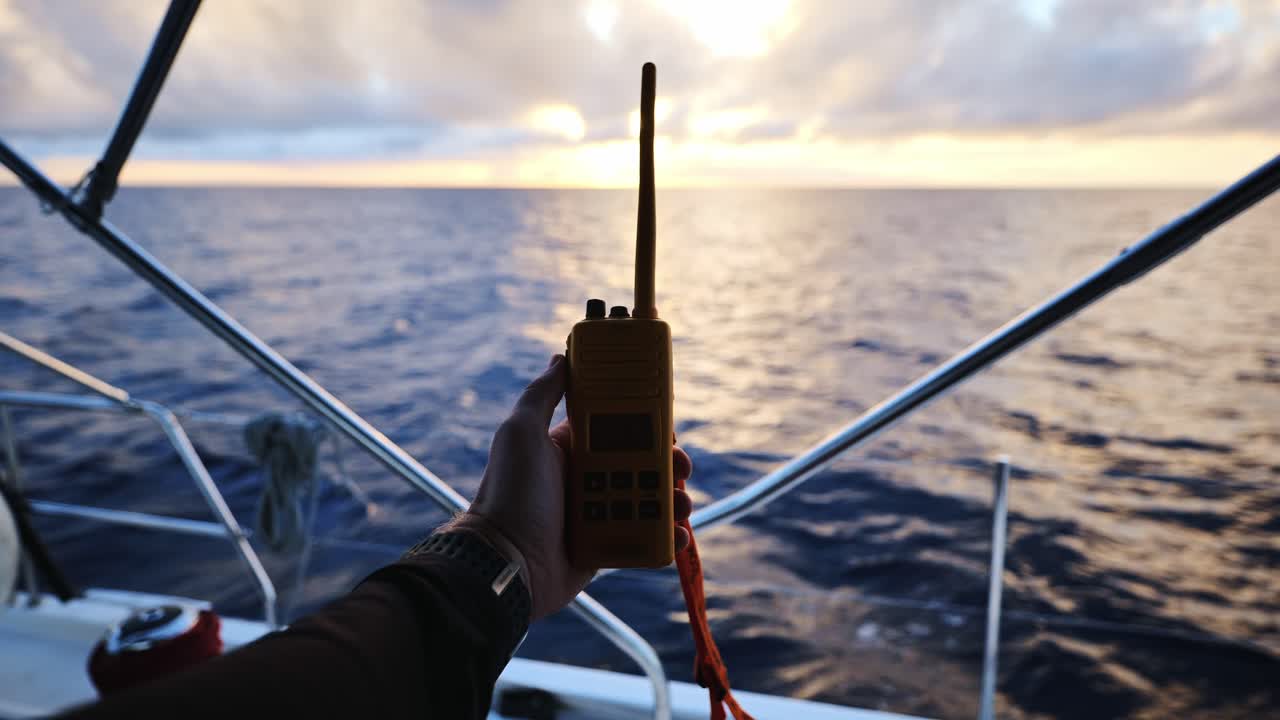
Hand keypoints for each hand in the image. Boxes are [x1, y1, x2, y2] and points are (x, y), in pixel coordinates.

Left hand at [459, 354, 692, 619]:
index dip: (647, 418)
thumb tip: (560, 356)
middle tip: (679, 464)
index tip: (667, 419)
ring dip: (674, 498)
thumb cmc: (509, 494)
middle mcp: (588, 476)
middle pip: (645, 460)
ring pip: (652, 497)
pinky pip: (647, 536)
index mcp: (571, 447)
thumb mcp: (520, 433)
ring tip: (679, 503)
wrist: (506, 563)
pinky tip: (675, 533)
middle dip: (670, 461)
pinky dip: (667, 535)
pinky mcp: (609, 544)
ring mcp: (601, 511)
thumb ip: (542, 394)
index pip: (619, 423)